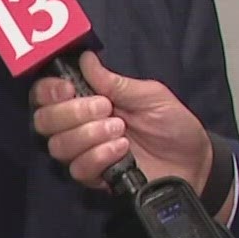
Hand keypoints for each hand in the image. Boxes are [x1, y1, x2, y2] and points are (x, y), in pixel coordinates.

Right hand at [31, 52, 212, 191]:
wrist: (194, 161)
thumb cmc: (173, 124)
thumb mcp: (150, 95)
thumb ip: (116, 82)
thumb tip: (85, 59)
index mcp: (89, 100)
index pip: (47, 95)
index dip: (48, 91)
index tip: (69, 88)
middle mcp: (80, 127)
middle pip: (44, 121)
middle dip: (70, 112)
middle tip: (104, 108)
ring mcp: (86, 154)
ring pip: (58, 146)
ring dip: (87, 134)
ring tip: (119, 130)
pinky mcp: (96, 179)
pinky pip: (79, 169)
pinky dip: (98, 156)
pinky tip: (121, 150)